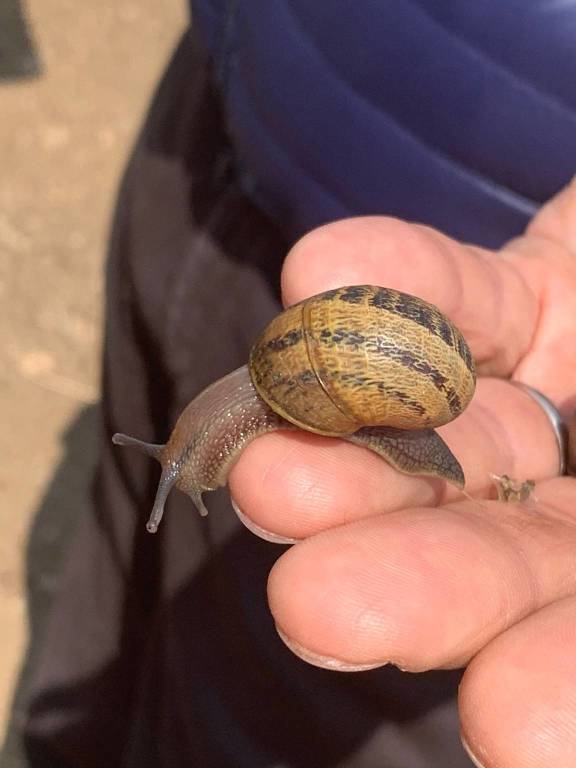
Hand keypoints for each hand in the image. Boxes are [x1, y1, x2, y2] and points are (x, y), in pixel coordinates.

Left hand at [229, 180, 575, 766]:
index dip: (557, 678)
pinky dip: (386, 282)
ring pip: (435, 428)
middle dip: (411, 577)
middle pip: (490, 549)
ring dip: (349, 441)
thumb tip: (563, 692)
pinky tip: (313, 277)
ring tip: (269, 475)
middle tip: (315, 608)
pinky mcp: (520, 295)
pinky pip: (445, 292)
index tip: (512, 726)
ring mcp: (544, 394)